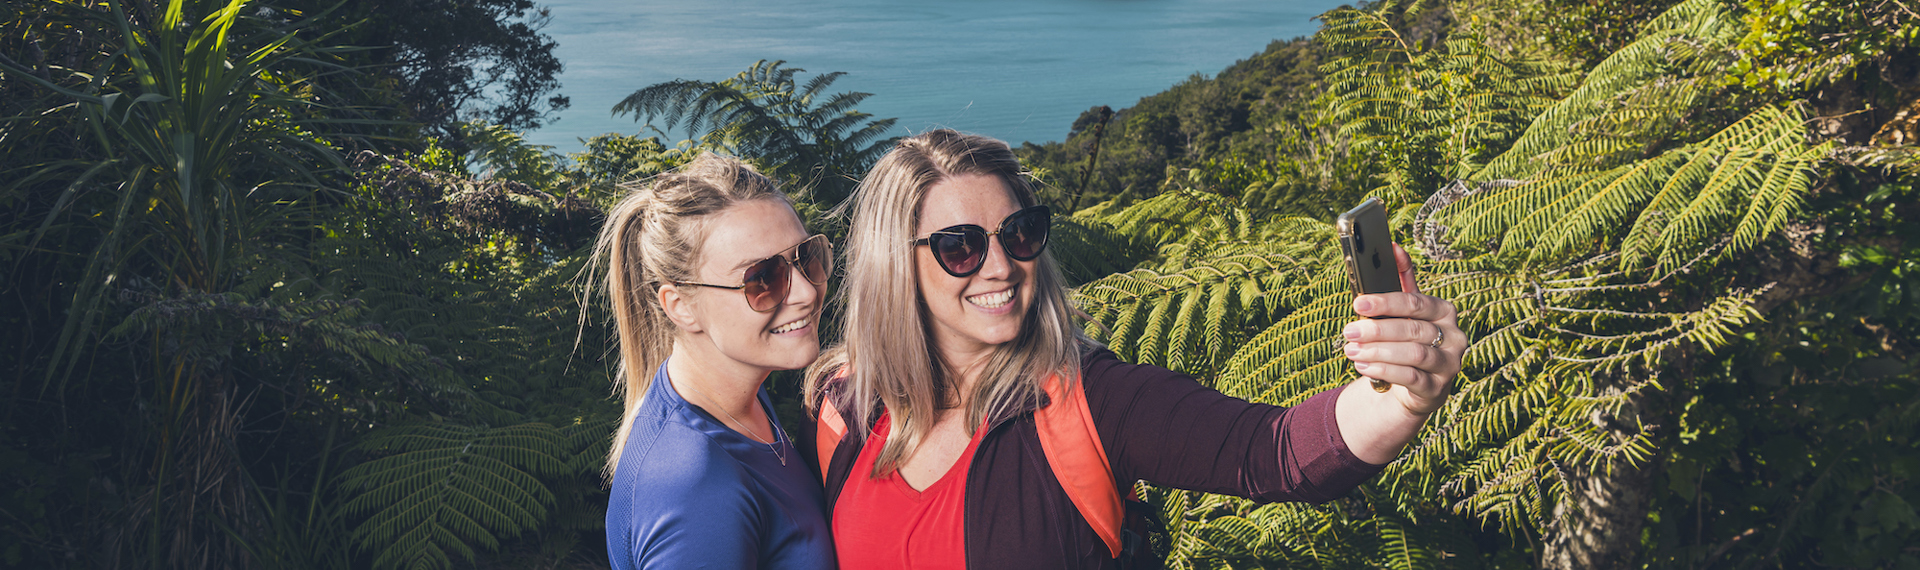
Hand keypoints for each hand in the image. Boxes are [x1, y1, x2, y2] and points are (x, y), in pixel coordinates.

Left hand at [1342, 244, 1460, 415]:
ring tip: (1351, 351)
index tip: (1358, 303)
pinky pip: (1410, 377)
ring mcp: (1450, 364)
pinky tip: (1362, 366)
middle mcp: (1454, 336)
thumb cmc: (1408, 340)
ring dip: (1378, 352)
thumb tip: (1394, 246)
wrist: (1416, 386)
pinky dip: (1383, 370)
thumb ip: (1402, 281)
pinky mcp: (1438, 389)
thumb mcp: (1405, 312)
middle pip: (1413, 329)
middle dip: (1377, 330)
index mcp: (1445, 311)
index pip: (1416, 303)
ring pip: (1414, 354)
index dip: (1386, 302)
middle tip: (1349, 331)